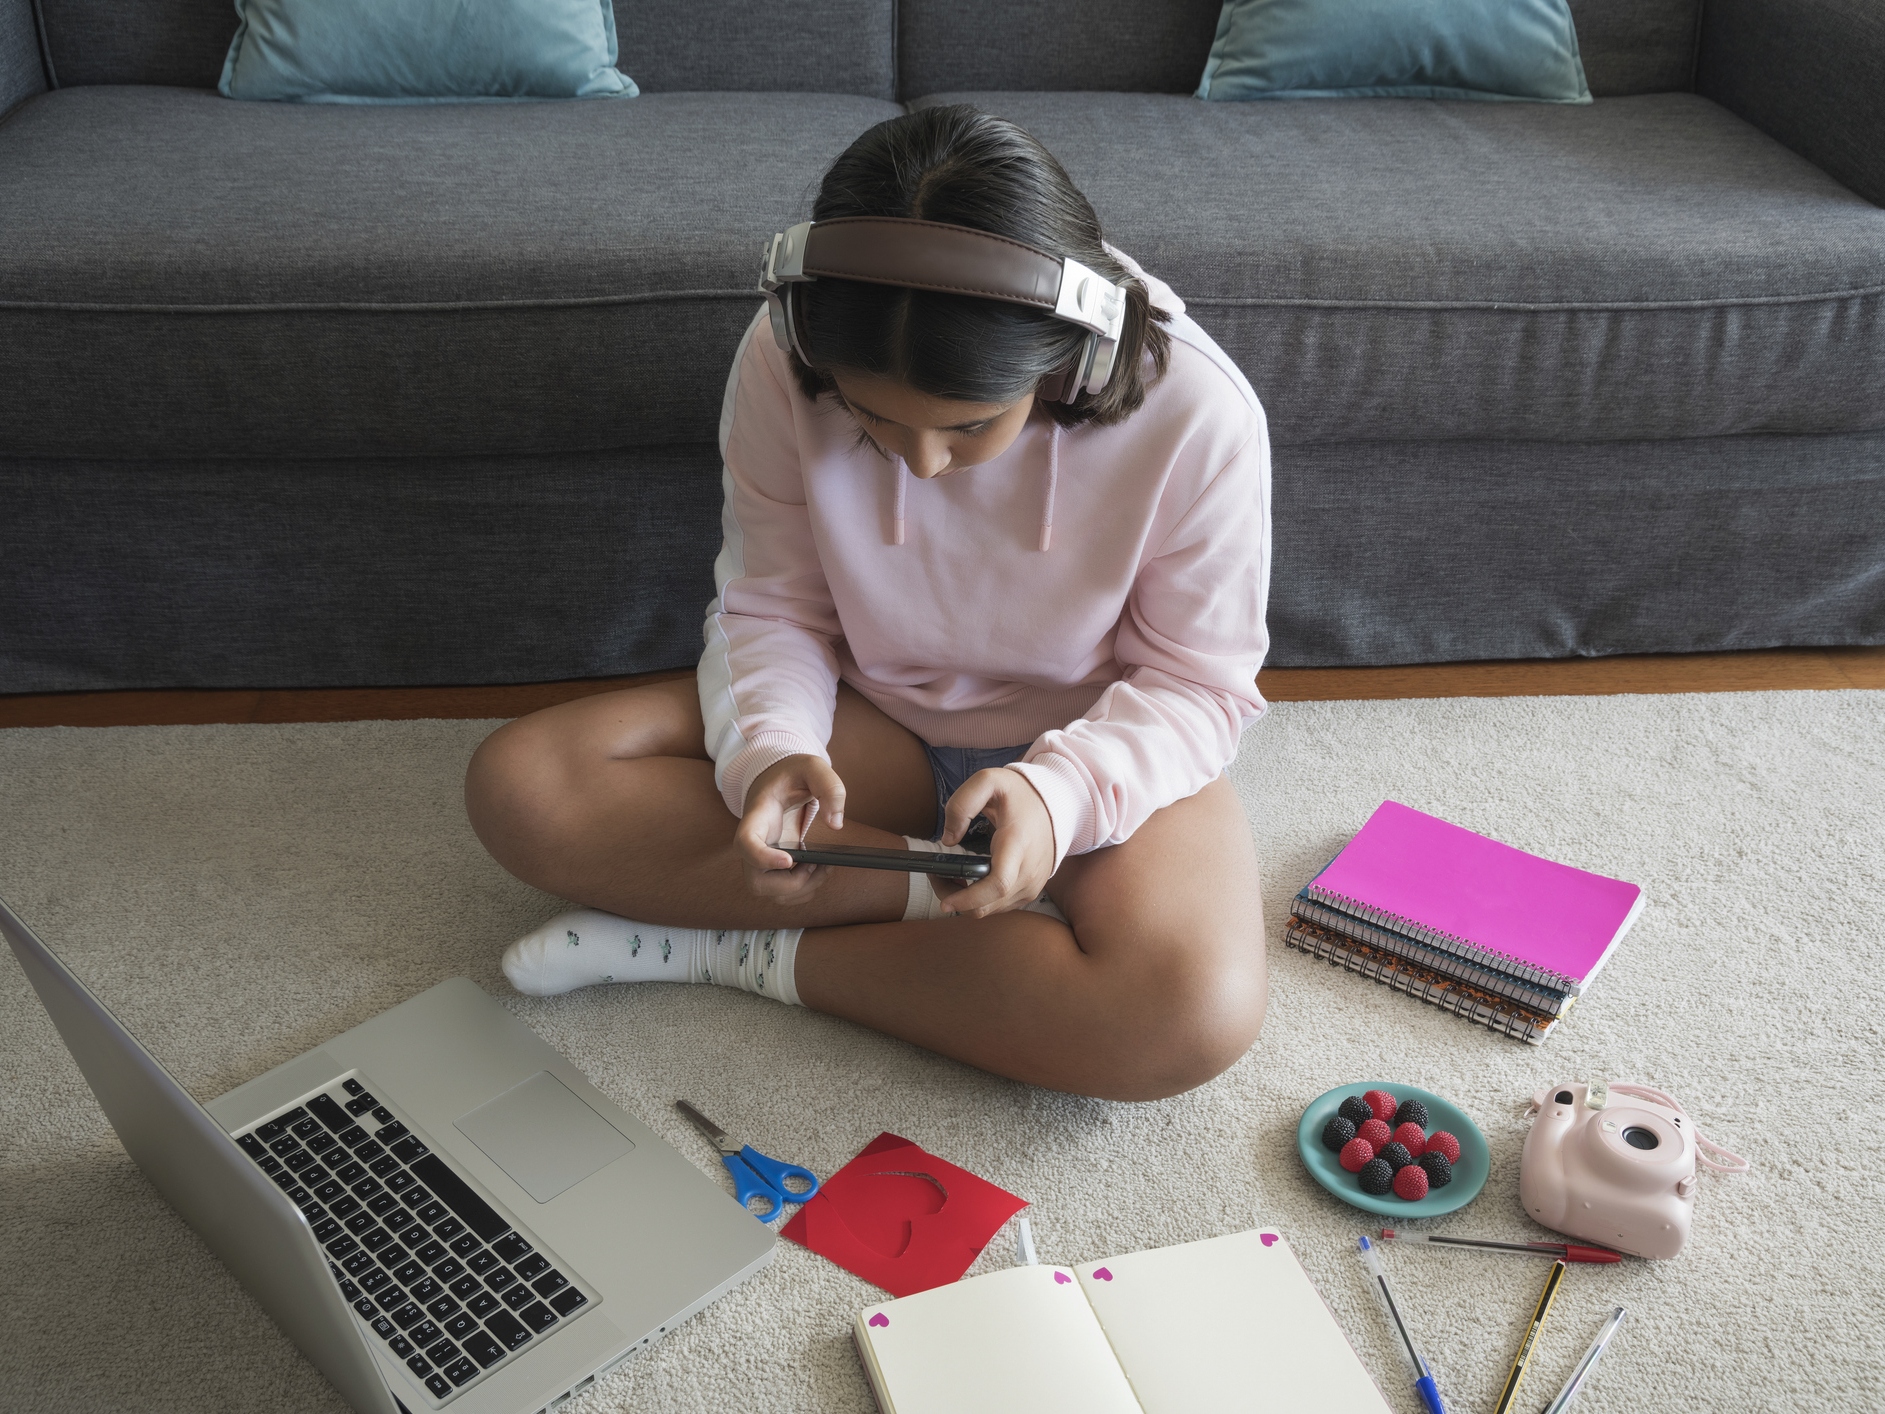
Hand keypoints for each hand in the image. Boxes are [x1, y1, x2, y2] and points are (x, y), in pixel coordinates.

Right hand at [735, 754, 845, 905]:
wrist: (779, 780)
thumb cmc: (793, 774)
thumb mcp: (813, 767)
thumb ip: (829, 787)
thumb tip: (836, 823)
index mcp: (757, 816)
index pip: (746, 843)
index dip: (762, 858)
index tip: (789, 860)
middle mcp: (753, 843)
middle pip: (756, 881)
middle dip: (791, 883)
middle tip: (816, 864)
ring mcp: (760, 858)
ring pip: (769, 892)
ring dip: (801, 889)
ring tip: (823, 867)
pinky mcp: (771, 868)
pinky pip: (781, 893)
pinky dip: (803, 890)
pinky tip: (818, 871)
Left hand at [934, 767, 1055, 918]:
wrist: (1058, 805)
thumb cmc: (1020, 794)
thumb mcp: (989, 781)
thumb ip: (961, 805)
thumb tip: (948, 840)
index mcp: (1017, 844)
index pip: (997, 884)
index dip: (968, 898)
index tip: (944, 901)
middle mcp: (1028, 871)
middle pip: (988, 904)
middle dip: (955, 899)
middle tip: (937, 876)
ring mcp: (1032, 885)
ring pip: (991, 910)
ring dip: (966, 901)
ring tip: (950, 875)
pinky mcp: (1030, 891)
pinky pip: (999, 906)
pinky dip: (980, 901)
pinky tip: (969, 881)